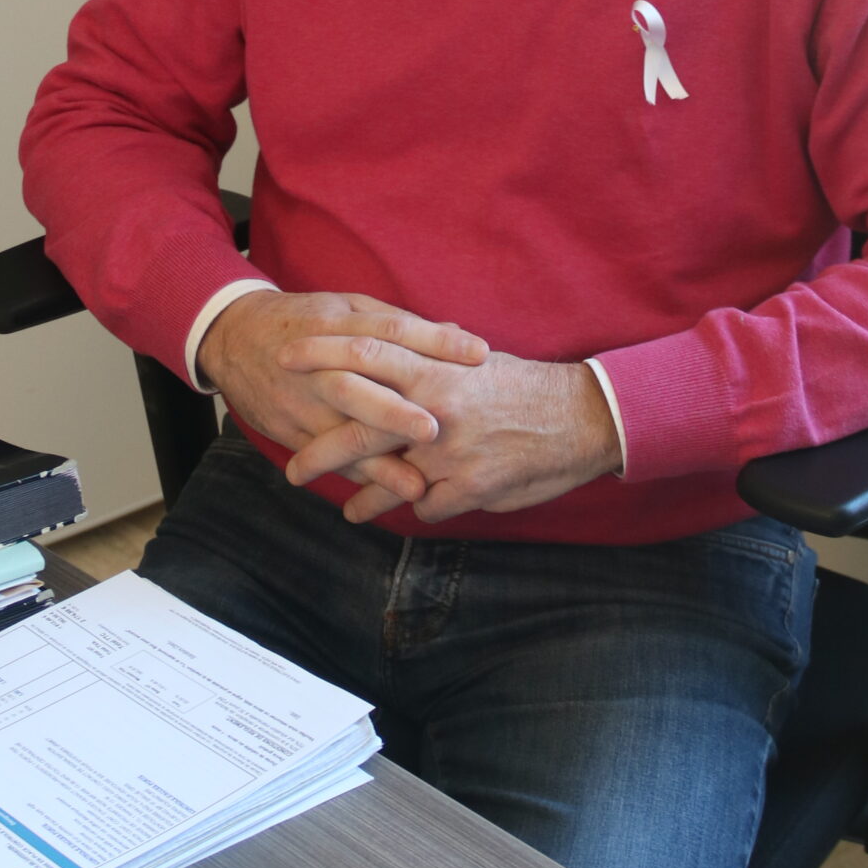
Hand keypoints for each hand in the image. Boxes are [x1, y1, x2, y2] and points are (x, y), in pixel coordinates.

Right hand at [198, 290, 489, 507]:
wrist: (233, 336)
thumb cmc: (303, 319)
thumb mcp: (347, 308)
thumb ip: (400, 324)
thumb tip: (458, 335)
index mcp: (339, 324)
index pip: (392, 331)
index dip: (434, 342)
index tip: (479, 354)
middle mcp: (318, 363)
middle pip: (356, 386)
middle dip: (393, 411)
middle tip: (434, 429)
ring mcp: (300, 400)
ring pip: (337, 433)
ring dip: (376, 463)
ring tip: (415, 486)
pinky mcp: (288, 429)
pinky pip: (322, 457)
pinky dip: (352, 477)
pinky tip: (380, 497)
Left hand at [279, 348, 621, 524]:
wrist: (582, 417)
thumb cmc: (523, 387)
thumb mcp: (472, 363)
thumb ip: (429, 363)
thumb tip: (393, 357)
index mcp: (434, 368)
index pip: (363, 354)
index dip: (320, 353)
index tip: (284, 356)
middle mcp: (434, 409)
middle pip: (358, 426)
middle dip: (317, 450)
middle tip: (291, 469)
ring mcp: (448, 452)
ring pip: (386, 480)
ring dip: (361, 498)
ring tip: (345, 509)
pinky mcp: (468, 487)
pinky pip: (426, 506)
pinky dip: (417, 508)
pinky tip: (409, 514)